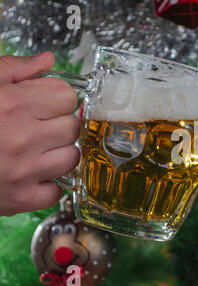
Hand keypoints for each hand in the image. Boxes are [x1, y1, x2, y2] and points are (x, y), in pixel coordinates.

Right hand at [0, 52, 78, 215]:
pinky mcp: (19, 199)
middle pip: (72, 126)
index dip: (56, 95)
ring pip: (72, 157)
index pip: (67, 96)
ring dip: (59, 152)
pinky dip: (47, 184)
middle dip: (58, 122)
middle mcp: (22, 138)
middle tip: (38, 124)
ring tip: (37, 148)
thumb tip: (48, 61)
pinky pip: (56, 192)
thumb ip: (14, 69)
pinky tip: (31, 173)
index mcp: (12, 105)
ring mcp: (23, 172)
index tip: (45, 101)